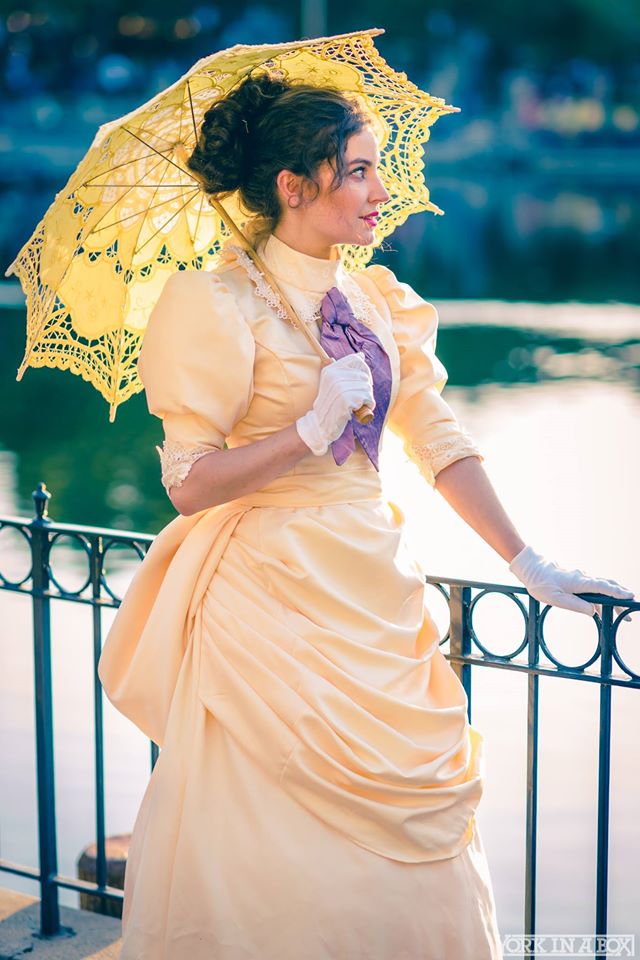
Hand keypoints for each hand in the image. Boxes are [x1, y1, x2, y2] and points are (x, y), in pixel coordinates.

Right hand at [295, 352, 374, 455]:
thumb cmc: (330, 404)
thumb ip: (343, 369)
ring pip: (367, 387)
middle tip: (357, 398)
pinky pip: (368, 398)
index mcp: (330, 370)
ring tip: (356, 405)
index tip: (361, 381)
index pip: (356, 359)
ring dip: (367, 398)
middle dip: (365, 388)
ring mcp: (340, 388)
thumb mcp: (331, 383)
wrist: (320, 424)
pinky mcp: (346, 400)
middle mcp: (334, 377)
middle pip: (364, 375)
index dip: (363, 371)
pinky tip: (358, 410)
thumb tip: (361, 355)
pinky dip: (368, 406)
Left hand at [509, 545, 634, 620]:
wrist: (531, 569)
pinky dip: (602, 596)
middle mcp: (583, 578)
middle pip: (607, 587)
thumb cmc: (542, 584)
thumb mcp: (556, 599)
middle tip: (630, 611)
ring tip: (623, 612)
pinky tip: (604, 608)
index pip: (603, 587)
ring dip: (613, 598)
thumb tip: (593, 612)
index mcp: (579, 582)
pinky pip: (594, 589)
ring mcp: (581, 579)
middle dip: (620, 598)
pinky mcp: (577, 581)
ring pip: (602, 587)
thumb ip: (576, 605)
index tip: (630, 597)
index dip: (617, 593)